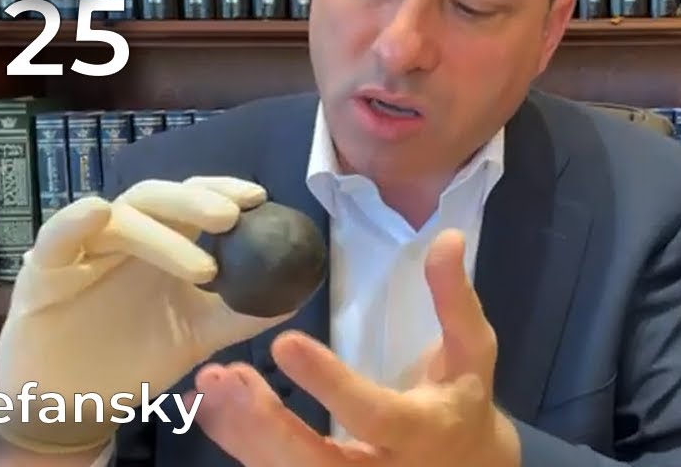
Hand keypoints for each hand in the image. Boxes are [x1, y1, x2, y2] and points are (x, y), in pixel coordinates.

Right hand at [0, 177, 294, 454]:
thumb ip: (241, 312)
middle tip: (232, 216)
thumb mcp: (198, 335)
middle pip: (159, 197)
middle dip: (197, 201)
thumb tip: (295, 293)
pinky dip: (75, 221)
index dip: (225, 192)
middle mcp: (126, 234)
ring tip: (203, 267)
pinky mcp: (45, 268)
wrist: (74, 401)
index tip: (260, 199)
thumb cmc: (135, 354)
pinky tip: (96, 213)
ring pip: (120, 218)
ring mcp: (86, 247)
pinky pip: (58, 235)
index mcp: (163, 241)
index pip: (194, 201)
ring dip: (162, 235)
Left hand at [192, 229, 519, 465]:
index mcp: (421, 431)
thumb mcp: (472, 350)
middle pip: (316, 463)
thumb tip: (446, 237)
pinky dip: (238, 441)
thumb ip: (454, 299)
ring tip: (208, 384)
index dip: (329, 383)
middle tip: (227, 376)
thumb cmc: (462, 399)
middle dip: (266, 425)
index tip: (285, 341)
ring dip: (240, 432)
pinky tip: (208, 406)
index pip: (372, 414)